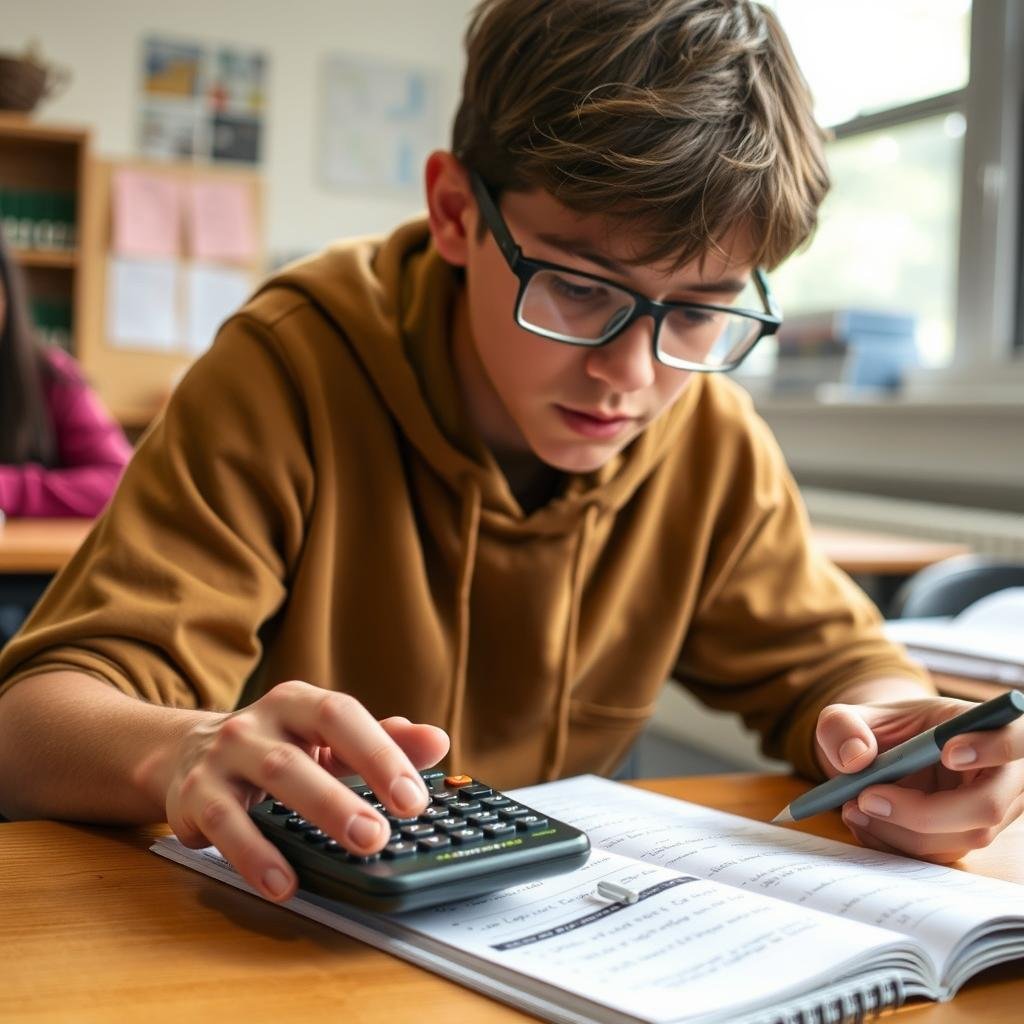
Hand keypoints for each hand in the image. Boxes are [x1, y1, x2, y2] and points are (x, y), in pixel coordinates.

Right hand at [162, 680, 449, 901]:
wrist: (184, 753)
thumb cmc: (275, 747)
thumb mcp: (325, 739)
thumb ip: (382, 741)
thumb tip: (437, 741)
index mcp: (298, 703)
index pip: (342, 717)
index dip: (380, 754)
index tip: (413, 798)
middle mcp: (258, 723)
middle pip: (303, 755)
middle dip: (344, 796)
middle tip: (380, 835)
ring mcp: (224, 758)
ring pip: (271, 782)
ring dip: (312, 818)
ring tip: (349, 853)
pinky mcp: (195, 797)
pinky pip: (226, 827)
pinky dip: (255, 857)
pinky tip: (284, 883)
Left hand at [815, 695, 1023, 861]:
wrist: (875, 755)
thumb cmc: (875, 731)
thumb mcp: (848, 717)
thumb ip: (842, 726)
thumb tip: (856, 758)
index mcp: (981, 725)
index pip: (1014, 738)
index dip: (992, 748)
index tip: (948, 752)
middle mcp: (998, 774)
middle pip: (987, 804)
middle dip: (923, 810)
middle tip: (866, 797)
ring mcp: (987, 811)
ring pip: (961, 837)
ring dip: (901, 830)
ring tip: (851, 807)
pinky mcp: (964, 838)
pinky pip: (939, 854)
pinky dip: (895, 843)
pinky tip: (863, 821)